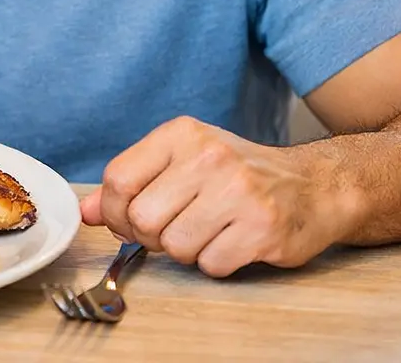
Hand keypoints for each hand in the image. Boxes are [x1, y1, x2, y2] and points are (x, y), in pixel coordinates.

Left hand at [79, 117, 351, 276]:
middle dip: (151, 236)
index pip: (118, 179)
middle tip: (175, 229)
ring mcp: (239, 191)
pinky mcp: (263, 227)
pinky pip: (210, 264)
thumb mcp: (181, 163)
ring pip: (174, 246)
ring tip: (208, 233)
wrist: (314, 186)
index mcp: (181, 134)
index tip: (130, 221)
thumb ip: (132, 184)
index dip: (116, 212)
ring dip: (185, 252)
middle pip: (142, 218)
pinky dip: (215, 263)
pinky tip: (232, 243)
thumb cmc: (239, 176)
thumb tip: (86, 212)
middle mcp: (209, 157)